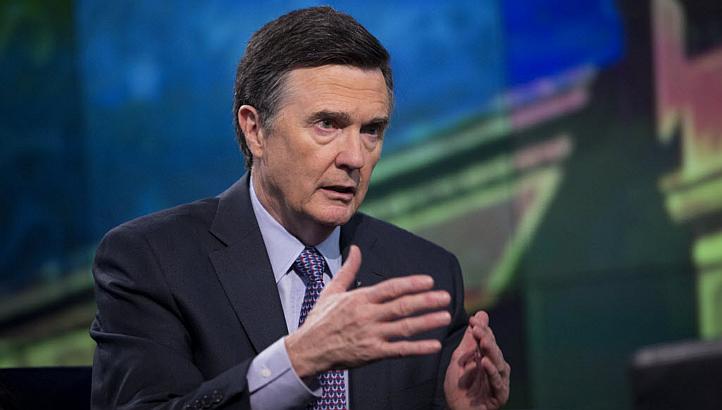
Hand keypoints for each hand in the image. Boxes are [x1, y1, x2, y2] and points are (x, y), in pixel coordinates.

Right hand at [285, 245, 451, 376]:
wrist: (308, 349)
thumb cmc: (320, 319)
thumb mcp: (332, 291)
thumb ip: (348, 270)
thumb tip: (356, 249)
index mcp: (360, 299)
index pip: (390, 288)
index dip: (411, 284)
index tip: (429, 281)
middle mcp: (367, 316)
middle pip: (402, 306)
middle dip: (426, 301)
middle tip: (446, 297)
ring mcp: (371, 335)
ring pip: (404, 327)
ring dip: (427, 322)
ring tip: (446, 316)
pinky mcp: (372, 354)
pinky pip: (399, 350)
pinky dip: (417, 348)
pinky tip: (434, 345)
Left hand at [444, 311, 509, 409]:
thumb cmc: (458, 387)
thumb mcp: (459, 359)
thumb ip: (469, 339)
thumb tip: (481, 313)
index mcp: (486, 357)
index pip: (486, 339)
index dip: (481, 328)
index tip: (473, 319)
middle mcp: (495, 366)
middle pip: (493, 349)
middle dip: (485, 337)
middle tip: (476, 328)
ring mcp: (499, 380)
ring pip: (498, 363)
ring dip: (490, 351)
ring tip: (482, 341)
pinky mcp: (500, 394)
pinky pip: (497, 381)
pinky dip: (491, 372)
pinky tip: (485, 362)